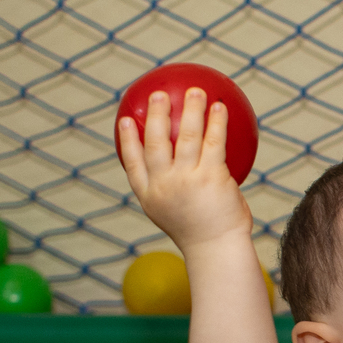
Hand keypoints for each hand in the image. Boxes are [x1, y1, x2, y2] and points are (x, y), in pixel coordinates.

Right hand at [118, 88, 253, 251]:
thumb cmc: (206, 237)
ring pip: (184, 135)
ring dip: (189, 109)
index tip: (123, 122)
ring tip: (194, 91)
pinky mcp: (210, 176)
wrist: (219, 251)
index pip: (132, 165)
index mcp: (150, 198)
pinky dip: (216, 121)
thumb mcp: (182, 219)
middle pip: (154, 143)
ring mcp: (186, 179)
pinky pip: (213, 141)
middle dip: (154, 115)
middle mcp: (164, 185)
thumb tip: (192, 178)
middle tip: (158, 95)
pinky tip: (220, 107)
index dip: (126, 142)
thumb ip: (180, 197)